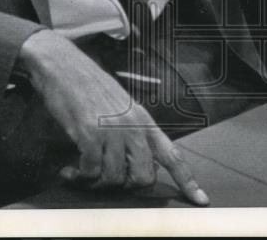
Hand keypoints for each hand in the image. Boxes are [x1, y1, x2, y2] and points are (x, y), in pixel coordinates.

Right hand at [16, 29, 208, 205]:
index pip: (172, 155)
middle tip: (105, 179)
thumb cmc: (91, 87)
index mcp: (144, 120)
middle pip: (144, 177)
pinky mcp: (89, 133)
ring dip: (95, 182)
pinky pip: (90, 172)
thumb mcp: (122, 107)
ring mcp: (112, 130)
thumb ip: (134, 134)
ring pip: (115, 179)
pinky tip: (69, 169)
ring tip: (80, 172)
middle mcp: (133, 126)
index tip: (201, 200)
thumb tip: (140, 166)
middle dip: (125, 186)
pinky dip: (79, 176)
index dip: (188, 180)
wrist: (64, 66)